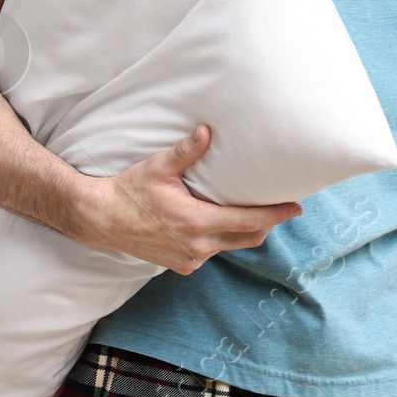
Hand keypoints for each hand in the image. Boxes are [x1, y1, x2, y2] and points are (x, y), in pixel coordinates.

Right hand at [81, 125, 301, 273]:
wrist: (100, 219)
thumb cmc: (129, 190)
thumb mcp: (158, 167)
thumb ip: (186, 151)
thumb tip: (207, 131)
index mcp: (196, 222)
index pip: (249, 221)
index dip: (276, 215)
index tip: (295, 208)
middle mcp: (197, 246)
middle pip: (248, 238)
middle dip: (268, 224)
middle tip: (283, 208)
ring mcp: (190, 259)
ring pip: (231, 247)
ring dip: (244, 232)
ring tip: (254, 213)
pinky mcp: (182, 266)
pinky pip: (212, 253)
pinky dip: (222, 239)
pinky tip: (220, 224)